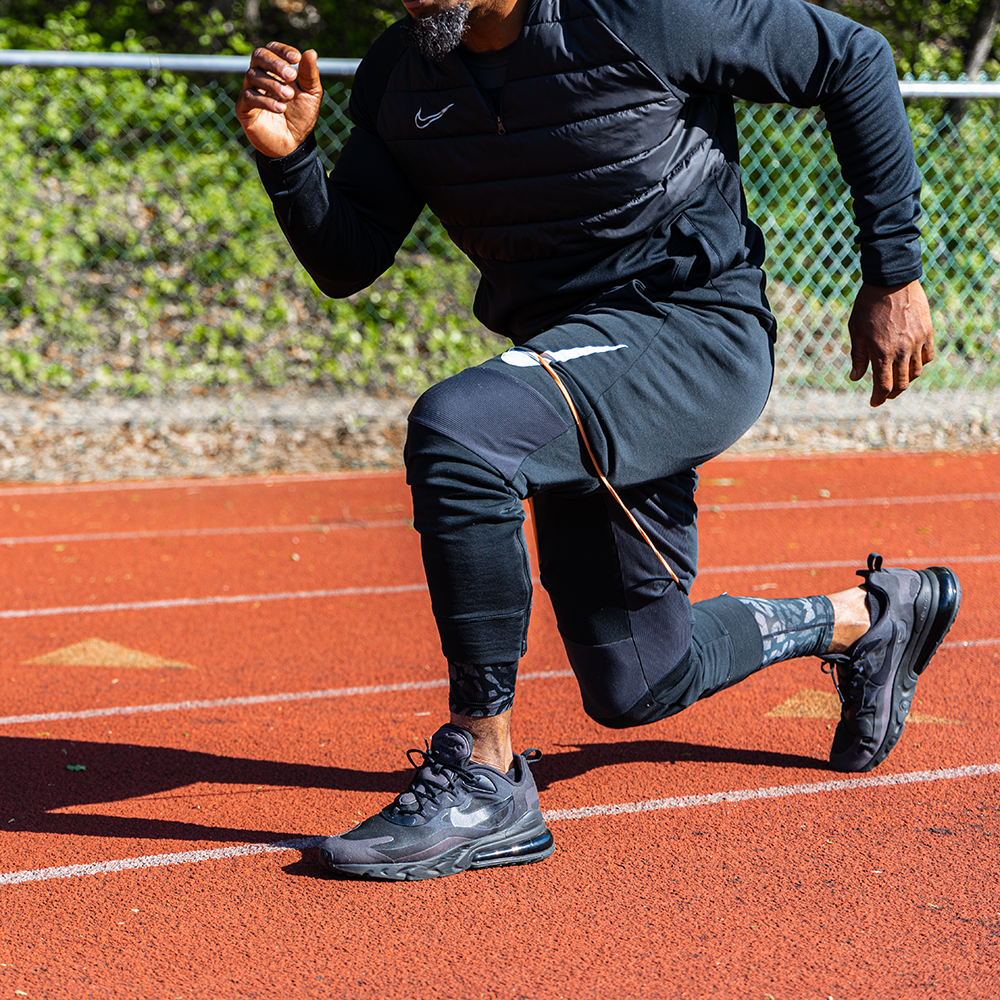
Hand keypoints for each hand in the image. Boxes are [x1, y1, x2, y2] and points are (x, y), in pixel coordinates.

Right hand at [235, 42, 322, 158]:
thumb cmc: (301, 117)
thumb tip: (311, 52)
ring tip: (289, 96)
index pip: (272, 49)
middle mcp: (260, 76)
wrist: (293, 145)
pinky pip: (249, 96)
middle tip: (291, 75)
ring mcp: (249, 90)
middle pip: (259, 55)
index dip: (282, 50)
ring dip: (273, 85)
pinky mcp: (244, 108)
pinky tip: (280, 108)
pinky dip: (266, 101)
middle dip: (275, 63)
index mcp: (275, 69)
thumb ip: (310, 75)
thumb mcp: (311, 95)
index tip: (296, 58)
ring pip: (253, 75)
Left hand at [848, 280, 934, 406]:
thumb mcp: (856, 331)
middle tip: (885, 395)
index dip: (879, 398)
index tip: (874, 402)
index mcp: (882, 352)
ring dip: (906, 380)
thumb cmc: (868, 306)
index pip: (883, 385)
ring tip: (897, 380)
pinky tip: (911, 364)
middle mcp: (902, 350)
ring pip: (916, 372)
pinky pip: (928, 356)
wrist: (891, 281)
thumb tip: (856, 378)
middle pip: (901, 383)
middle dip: (892, 393)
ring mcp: (917, 341)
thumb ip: (858, 356)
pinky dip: (920, 364)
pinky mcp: (927, 332)